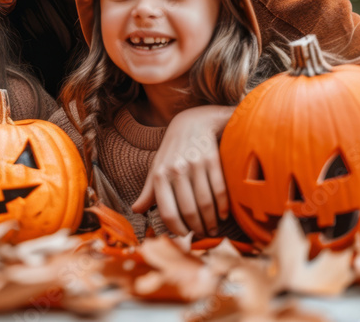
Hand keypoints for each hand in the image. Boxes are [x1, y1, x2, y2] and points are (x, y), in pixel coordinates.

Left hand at [131, 105, 233, 237]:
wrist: (192, 123)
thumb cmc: (172, 151)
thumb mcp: (156, 168)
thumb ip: (148, 191)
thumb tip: (135, 210)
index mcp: (159, 175)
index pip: (167, 211)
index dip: (177, 229)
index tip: (184, 236)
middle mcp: (176, 170)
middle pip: (188, 210)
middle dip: (197, 228)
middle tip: (202, 235)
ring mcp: (195, 164)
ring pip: (206, 202)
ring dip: (211, 221)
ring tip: (213, 229)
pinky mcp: (212, 159)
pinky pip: (219, 190)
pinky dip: (223, 206)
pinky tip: (223, 214)